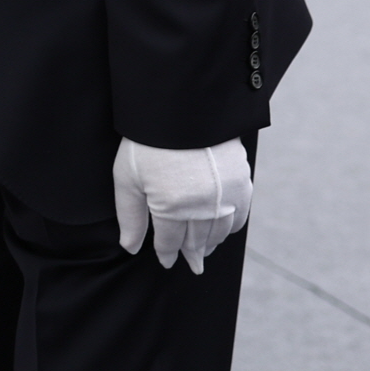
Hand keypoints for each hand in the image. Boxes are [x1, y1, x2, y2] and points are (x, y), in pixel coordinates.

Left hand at [111, 138, 251, 272]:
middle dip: (192, 254)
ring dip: (211, 243)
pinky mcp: (242, 181)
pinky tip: (225, 230)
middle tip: (193, 265)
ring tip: (205, 250)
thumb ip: (130, 216)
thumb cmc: (149, 141)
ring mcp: (226, 196)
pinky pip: (241, 215)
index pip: (170, 242)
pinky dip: (232, 226)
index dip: (167, 253)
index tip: (167, 261)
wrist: (184, 105)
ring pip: (219, 232)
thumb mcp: (128, 178)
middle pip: (197, 241)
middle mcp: (202, 208)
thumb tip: (131, 248)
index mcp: (172, 208)